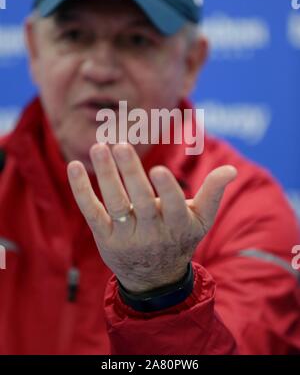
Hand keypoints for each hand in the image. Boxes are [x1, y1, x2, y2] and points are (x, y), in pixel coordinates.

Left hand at [67, 143, 236, 293]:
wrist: (154, 277)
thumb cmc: (180, 238)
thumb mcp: (201, 220)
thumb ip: (213, 193)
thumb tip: (231, 169)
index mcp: (177, 225)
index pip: (173, 207)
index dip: (166, 191)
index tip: (159, 170)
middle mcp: (151, 232)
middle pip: (139, 201)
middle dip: (130, 173)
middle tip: (120, 145)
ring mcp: (126, 235)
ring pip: (114, 203)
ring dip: (106, 175)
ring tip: (99, 147)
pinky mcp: (104, 236)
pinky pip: (92, 211)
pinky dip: (81, 190)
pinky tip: (74, 166)